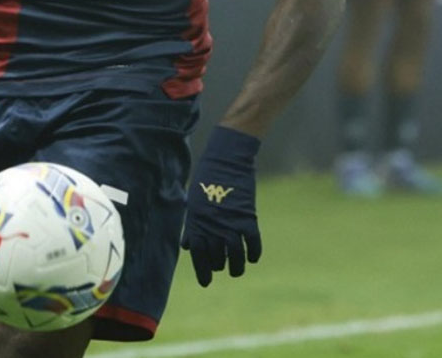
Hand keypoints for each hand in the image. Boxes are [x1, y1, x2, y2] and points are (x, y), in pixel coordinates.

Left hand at [181, 125, 261, 286]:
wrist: (227, 159)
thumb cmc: (207, 178)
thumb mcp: (193, 202)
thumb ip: (192, 226)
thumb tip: (189, 247)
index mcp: (197, 224)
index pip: (199, 257)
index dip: (202, 272)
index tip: (206, 282)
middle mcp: (213, 229)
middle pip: (217, 259)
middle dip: (219, 265)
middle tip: (223, 265)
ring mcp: (231, 225)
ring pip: (236, 258)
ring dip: (237, 267)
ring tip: (237, 269)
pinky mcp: (248, 218)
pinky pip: (253, 244)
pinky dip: (253, 254)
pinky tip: (252, 257)